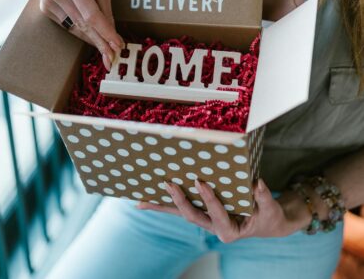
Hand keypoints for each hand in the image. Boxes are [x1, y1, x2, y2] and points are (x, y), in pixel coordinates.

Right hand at [39, 0, 122, 69]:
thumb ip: (105, 10)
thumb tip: (112, 36)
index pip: (91, 14)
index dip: (105, 32)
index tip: (117, 45)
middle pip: (83, 24)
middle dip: (100, 42)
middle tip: (112, 57)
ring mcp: (47, 1)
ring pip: (75, 29)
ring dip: (93, 41)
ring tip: (107, 53)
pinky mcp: (45, 9)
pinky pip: (69, 27)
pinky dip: (83, 34)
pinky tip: (94, 40)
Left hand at [137, 179, 312, 242]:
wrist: (267, 223)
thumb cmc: (270, 217)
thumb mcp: (271, 210)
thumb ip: (264, 198)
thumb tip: (257, 183)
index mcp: (230, 231)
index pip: (216, 215)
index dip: (208, 200)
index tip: (200, 182)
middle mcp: (214, 227)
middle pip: (191, 216)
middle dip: (178, 201)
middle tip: (167, 184)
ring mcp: (206, 220)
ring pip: (182, 213)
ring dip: (163, 206)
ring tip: (142, 202)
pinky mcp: (204, 213)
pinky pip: (185, 208)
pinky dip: (169, 203)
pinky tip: (152, 198)